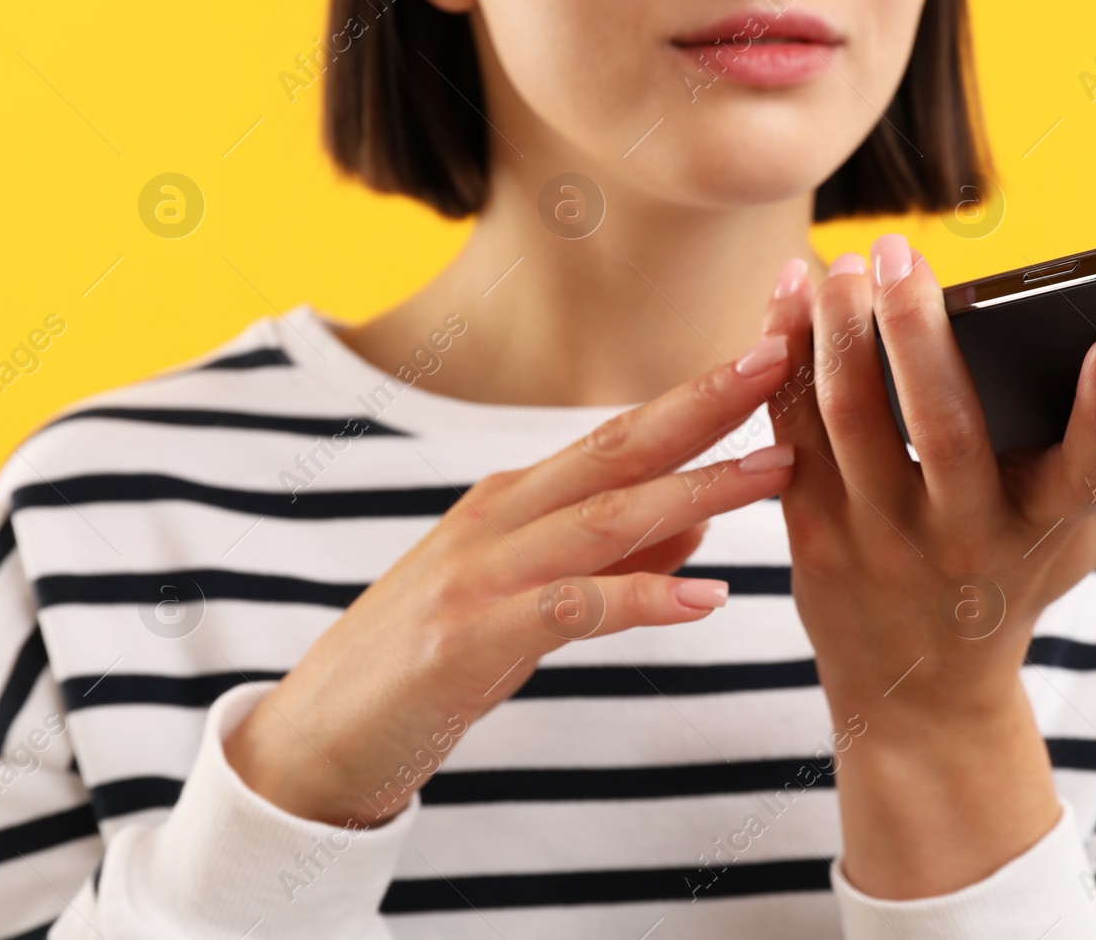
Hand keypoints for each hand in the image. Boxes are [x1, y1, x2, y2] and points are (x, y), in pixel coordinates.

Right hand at [223, 336, 797, 826]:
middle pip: (617, 448)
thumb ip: (613, 557)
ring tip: (774, 470)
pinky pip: (571, 608)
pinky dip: (643, 598)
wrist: (316, 740)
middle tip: (779, 358)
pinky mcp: (467, 638)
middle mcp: (500, 517)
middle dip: (704, 403)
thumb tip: (701, 518)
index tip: (770, 355)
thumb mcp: (527, 594)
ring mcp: (479, 572)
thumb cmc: (428, 662)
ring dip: (696, 490)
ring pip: (604, 517)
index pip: (624, 435)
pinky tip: (708, 597)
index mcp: (517, 499)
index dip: (700, 396)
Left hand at [761, 237, 1095, 897]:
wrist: (917, 694)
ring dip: (838, 334)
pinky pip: (793, 435)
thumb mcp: (1084, 548)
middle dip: (921, 337)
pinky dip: (786, 363)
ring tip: (839, 264)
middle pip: (945, 431)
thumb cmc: (1011, 592)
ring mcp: (880, 537)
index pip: (1092, 470)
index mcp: (1044, 530)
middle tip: (903, 254)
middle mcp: (964, 537)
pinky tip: (788, 301)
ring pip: (852, 423)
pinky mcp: (812, 533)